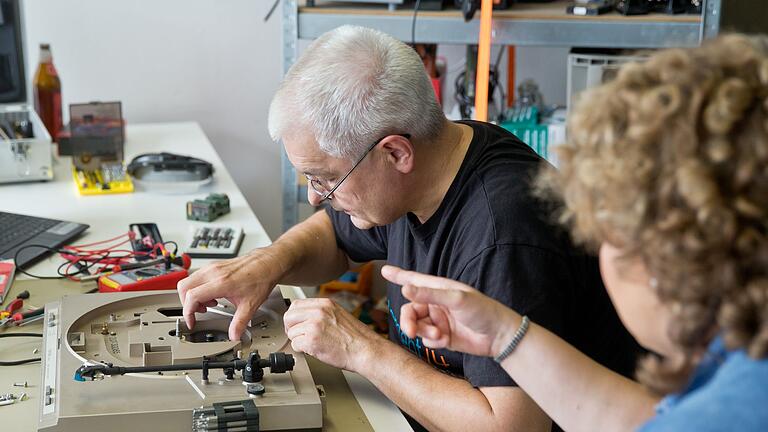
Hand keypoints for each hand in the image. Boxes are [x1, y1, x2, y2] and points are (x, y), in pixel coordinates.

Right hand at [178, 249, 282, 340]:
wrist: (267, 263)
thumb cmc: (261, 278)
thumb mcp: (250, 305)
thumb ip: (240, 323)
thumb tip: (233, 336)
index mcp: (220, 283)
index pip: (192, 297)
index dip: (188, 312)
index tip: (192, 322)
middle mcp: (213, 273)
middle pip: (183, 287)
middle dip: (187, 304)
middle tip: (198, 313)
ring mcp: (212, 267)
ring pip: (188, 281)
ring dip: (193, 295)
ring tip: (208, 304)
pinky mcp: (214, 266)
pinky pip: (197, 277)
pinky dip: (198, 288)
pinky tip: (213, 295)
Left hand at [283, 298, 379, 372]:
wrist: (366, 350)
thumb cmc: (356, 338)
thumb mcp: (339, 315)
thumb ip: (322, 313)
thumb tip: (306, 318)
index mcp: (325, 304)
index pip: (296, 304)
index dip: (295, 317)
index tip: (297, 324)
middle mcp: (319, 311)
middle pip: (289, 316)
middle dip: (291, 328)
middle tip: (299, 336)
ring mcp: (314, 325)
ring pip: (291, 332)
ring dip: (298, 340)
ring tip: (311, 344)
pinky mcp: (312, 340)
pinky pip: (295, 345)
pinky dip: (302, 350)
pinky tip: (314, 350)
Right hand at [381, 265, 521, 357]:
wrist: (500, 337)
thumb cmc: (484, 311)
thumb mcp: (456, 299)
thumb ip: (429, 294)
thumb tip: (405, 288)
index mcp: (440, 289)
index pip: (415, 280)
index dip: (399, 275)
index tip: (384, 270)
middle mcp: (437, 304)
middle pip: (410, 310)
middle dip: (408, 321)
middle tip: (410, 331)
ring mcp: (439, 320)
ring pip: (417, 326)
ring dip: (423, 332)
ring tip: (438, 336)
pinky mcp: (443, 337)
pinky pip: (427, 340)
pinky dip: (432, 341)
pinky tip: (445, 341)